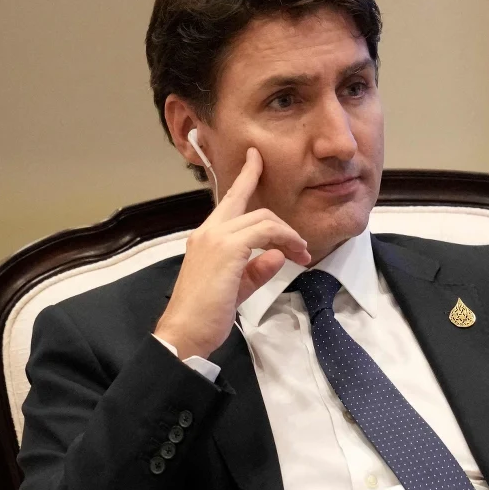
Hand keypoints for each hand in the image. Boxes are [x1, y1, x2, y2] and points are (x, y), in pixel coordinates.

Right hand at [154, 148, 310, 359]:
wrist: (186, 331)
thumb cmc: (206, 315)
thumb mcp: (237, 288)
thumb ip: (256, 270)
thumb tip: (277, 255)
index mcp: (206, 237)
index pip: (229, 200)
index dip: (245, 177)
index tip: (256, 159)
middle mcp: (209, 231)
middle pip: (249, 205)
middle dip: (281, 219)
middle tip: (302, 242)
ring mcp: (217, 237)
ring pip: (263, 219)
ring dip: (288, 235)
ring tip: (302, 254)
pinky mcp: (228, 248)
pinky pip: (265, 233)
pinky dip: (284, 240)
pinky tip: (293, 255)